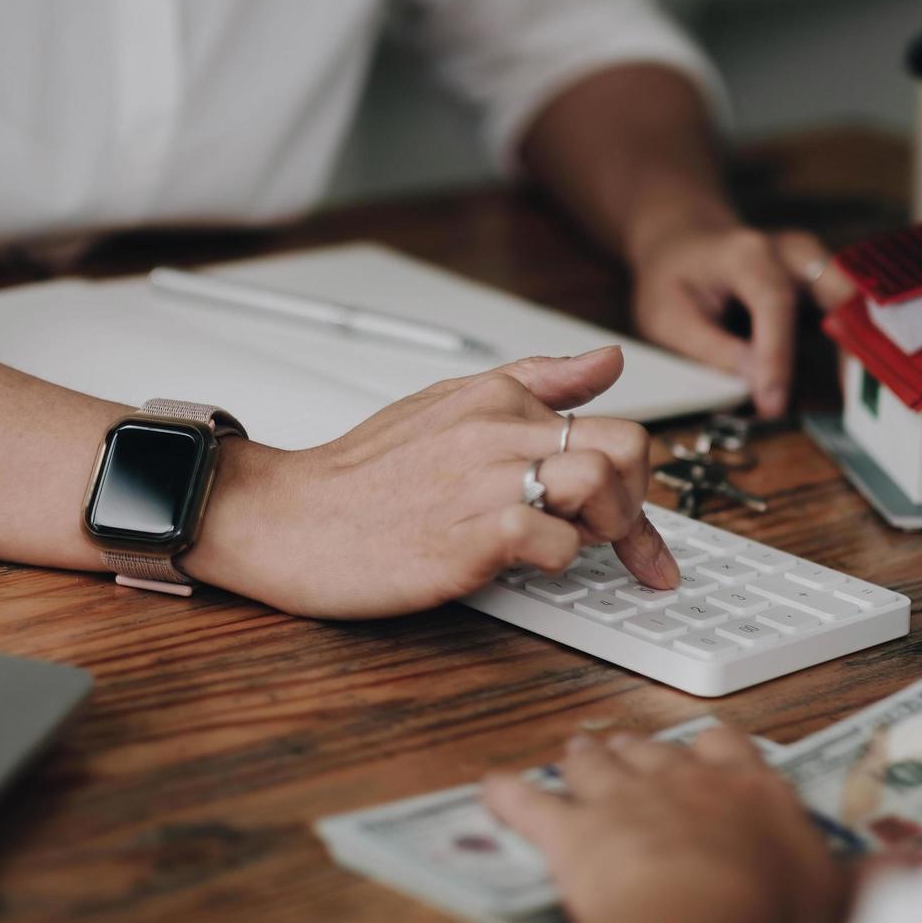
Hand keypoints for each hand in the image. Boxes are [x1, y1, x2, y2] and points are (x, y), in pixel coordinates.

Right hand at [182, 347, 675, 618]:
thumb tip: (606, 360)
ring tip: (565, 546)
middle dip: (633, 499)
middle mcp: (498, 432)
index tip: (632, 526)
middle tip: (605, 534)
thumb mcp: (446, 402)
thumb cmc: (361, 475)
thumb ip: (534, 381)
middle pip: (626, 447)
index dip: (634, 479)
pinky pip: (556, 543)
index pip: (612, 421)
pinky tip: (525, 563)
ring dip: (603, 530)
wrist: (287, 519)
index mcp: (498, 399)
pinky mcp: (469, 536)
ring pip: (600, 487)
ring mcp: (484, 483)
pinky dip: (557, 561)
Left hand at [484, 729, 847, 922]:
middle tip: (627, 745)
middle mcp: (681, 781)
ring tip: (574, 750)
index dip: (714, 748)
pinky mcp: (570, 829)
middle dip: (639, 746)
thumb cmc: (772, 913)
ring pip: (593, 758)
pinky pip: (525, 800)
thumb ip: (876, 878)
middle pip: (654, 746)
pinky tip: (494, 788)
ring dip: (581, 756)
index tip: (709, 748)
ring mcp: (621, 798)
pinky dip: (506, 794)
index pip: (730, 746)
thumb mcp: (839, 898)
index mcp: (748, 790)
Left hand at [628, 218, 856, 417]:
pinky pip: (847, 316)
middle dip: (848, 345)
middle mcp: (791, 252)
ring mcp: (814, 266)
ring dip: (856, 350)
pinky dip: (849, 349)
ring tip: (850, 399)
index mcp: (747, 254)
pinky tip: (844, 385)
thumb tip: (758, 384)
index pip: (774, 303)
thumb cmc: (671, 279)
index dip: (778, 356)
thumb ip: (715, 351)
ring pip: (854, 305)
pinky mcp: (823, 286)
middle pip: (839, 293)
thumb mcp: (668, 319)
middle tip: (847, 399)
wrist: (684, 241)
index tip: (774, 402)